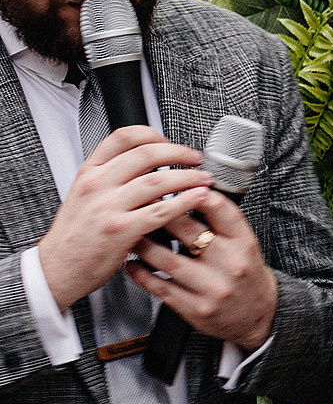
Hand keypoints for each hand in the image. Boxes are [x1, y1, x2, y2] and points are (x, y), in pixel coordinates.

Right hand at [38, 127, 213, 308]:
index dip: (152, 134)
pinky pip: (160, 210)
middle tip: (195, 158)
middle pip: (146, 154)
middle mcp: (97, 185)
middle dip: (178, 153)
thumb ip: (109, 179)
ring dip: (188, 177)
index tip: (169, 141)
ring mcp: (108, 207)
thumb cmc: (74, 237)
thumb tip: (144, 167)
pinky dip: (184, 202)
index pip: (123, 137)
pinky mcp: (120, 230)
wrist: (57, 269)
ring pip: (158, 181)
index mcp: (89, 173)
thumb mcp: (84, 197)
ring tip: (204, 179)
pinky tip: (198, 198)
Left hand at [128, 189, 279, 349]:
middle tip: (141, 204)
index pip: (220, 209)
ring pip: (167, 259)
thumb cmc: (246, 274)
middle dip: (160, 214)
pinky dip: (140, 273)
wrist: (257, 315)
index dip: (194, 192)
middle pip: (188, 230)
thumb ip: (219, 221)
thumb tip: (184, 193)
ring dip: (143, 244)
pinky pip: (160, 287)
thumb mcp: (244, 243)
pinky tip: (133, 264)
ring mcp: (212, 289)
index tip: (175, 184)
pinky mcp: (195, 309)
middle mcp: (230, 264)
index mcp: (244, 243)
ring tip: (131, 233)